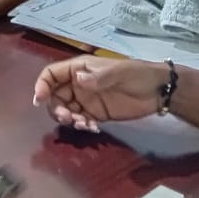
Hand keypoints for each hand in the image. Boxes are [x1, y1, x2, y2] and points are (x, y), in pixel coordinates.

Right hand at [33, 56, 170, 131]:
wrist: (159, 91)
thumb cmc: (136, 74)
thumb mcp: (118, 72)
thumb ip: (97, 78)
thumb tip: (77, 80)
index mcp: (78, 69)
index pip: (51, 75)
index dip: (42, 85)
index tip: (39, 99)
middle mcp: (78, 84)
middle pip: (55, 96)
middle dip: (57, 108)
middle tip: (68, 118)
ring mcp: (86, 100)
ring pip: (65, 110)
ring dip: (69, 119)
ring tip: (84, 124)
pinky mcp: (96, 114)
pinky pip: (80, 121)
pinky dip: (82, 126)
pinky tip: (93, 128)